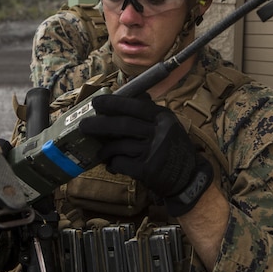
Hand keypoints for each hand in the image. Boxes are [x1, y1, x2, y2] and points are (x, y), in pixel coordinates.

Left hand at [79, 93, 213, 215]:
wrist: (188, 178)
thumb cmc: (172, 148)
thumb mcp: (167, 125)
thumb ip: (148, 111)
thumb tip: (124, 93)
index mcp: (163, 117)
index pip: (136, 105)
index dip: (114, 103)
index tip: (96, 103)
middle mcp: (160, 132)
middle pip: (124, 125)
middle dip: (100, 125)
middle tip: (84, 126)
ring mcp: (154, 151)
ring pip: (120, 145)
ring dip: (105, 149)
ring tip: (98, 152)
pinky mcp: (148, 170)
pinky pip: (122, 163)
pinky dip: (113, 164)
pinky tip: (111, 165)